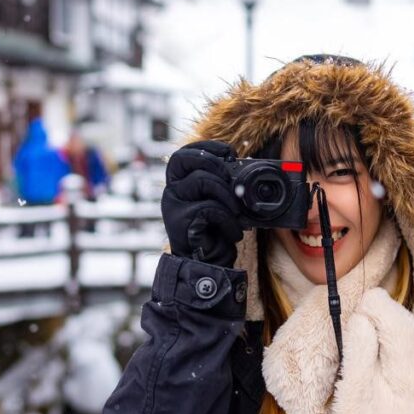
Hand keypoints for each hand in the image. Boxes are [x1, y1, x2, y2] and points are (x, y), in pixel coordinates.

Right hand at [161, 141, 243, 266]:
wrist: (208, 265)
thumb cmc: (215, 232)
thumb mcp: (219, 202)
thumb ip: (222, 184)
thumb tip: (242, 166)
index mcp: (179, 183)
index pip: (184, 154)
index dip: (207, 148)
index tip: (230, 153)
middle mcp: (171, 192)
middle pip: (185, 159)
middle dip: (214, 164)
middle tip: (232, 181)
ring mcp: (173, 206)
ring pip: (202, 181)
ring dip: (228, 197)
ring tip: (237, 215)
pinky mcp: (179, 222)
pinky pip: (209, 208)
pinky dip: (227, 220)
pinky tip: (232, 232)